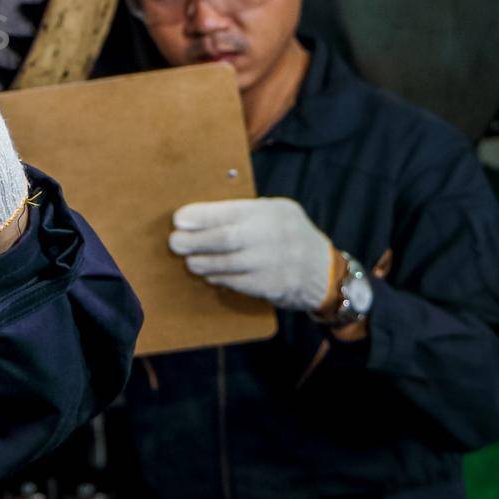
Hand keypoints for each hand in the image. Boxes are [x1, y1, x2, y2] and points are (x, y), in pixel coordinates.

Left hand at [169, 198, 334, 311]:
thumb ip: (244, 213)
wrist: (324, 271)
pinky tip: (209, 275)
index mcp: (273, 211)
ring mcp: (277, 263)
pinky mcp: (275, 286)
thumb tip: (197, 217)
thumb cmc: (287, 236)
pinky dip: (220, 278)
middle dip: (196, 241)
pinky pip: (239, 283)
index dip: (201, 216)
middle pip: (227, 238)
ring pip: (230, 263)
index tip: (178, 219)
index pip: (231, 211)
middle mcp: (276, 235)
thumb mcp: (275, 213)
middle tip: (175, 243)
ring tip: (189, 261)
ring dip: (204, 262)